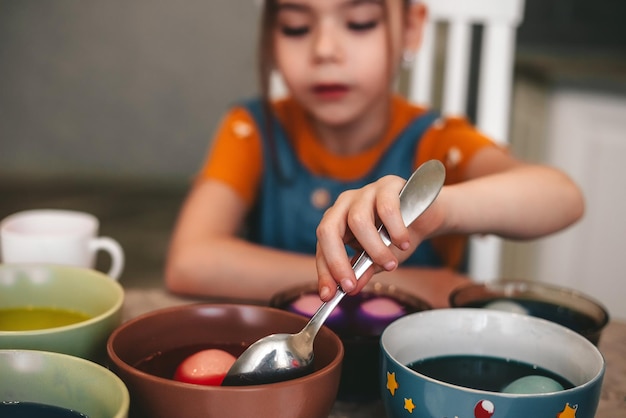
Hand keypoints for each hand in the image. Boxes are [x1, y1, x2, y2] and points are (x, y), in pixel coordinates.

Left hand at [315, 174, 444, 300]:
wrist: (426, 217)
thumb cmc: (396, 238)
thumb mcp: (377, 260)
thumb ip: (362, 272)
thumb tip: (351, 289)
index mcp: (337, 223)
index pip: (322, 247)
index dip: (324, 272)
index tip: (329, 295)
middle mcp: (344, 205)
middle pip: (328, 230)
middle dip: (337, 261)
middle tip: (351, 285)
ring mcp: (364, 193)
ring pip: (358, 220)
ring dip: (375, 249)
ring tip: (391, 265)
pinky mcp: (387, 185)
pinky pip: (386, 209)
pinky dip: (395, 230)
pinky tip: (404, 243)